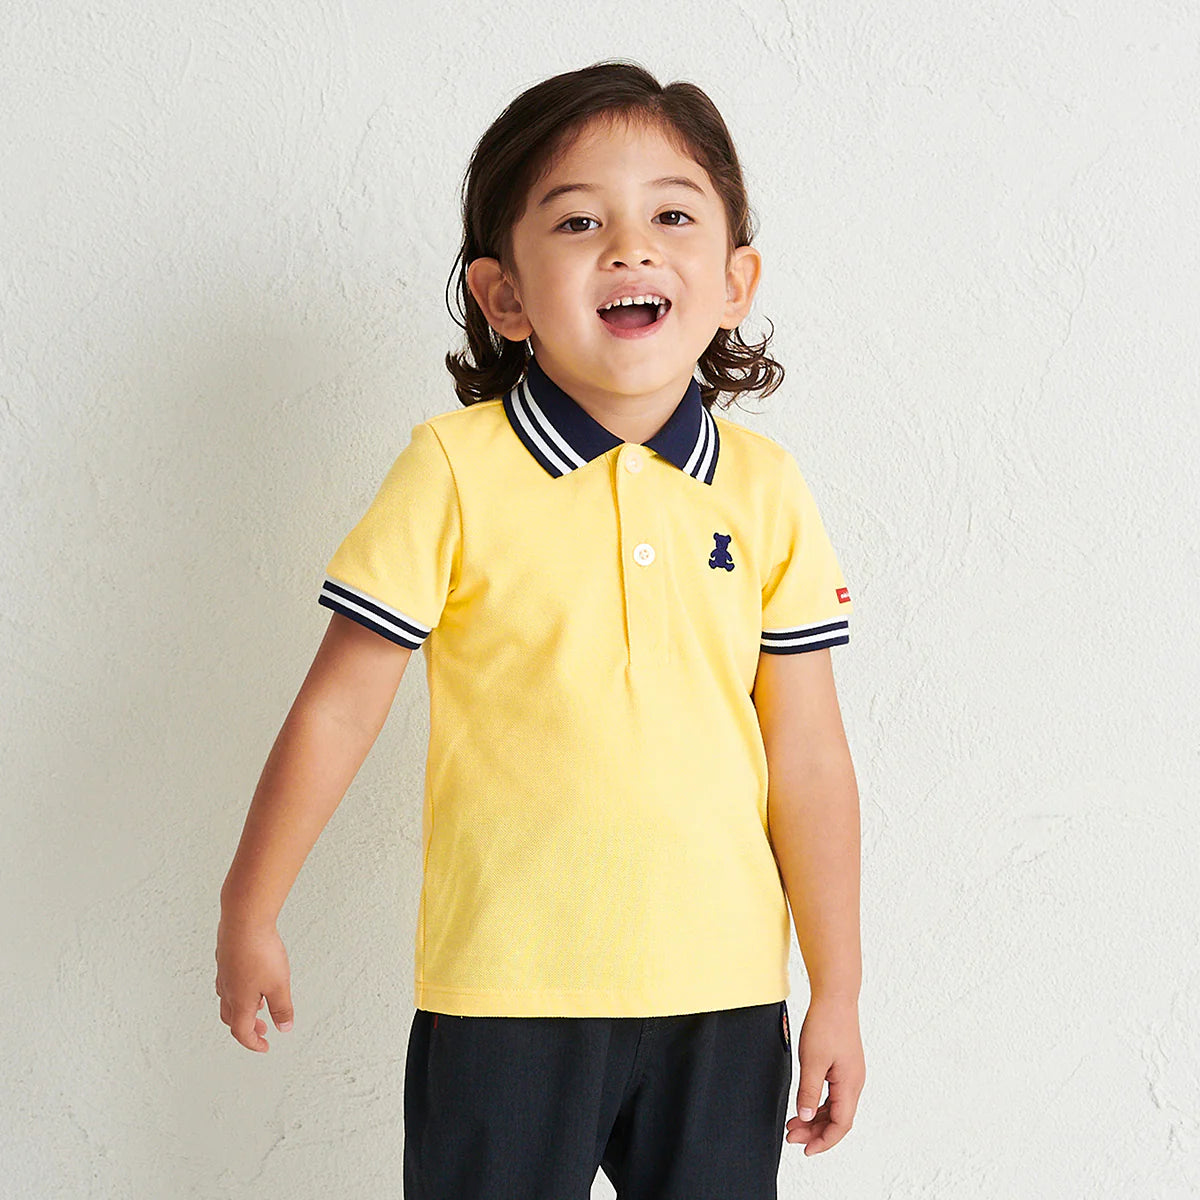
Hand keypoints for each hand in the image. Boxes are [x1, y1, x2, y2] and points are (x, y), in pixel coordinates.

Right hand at [215, 917, 293, 1052]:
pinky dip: (238, 988)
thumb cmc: (259, 952)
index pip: (242, 1032)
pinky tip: (250, 978)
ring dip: (242, 1007)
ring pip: (227, 998)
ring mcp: (224, 972)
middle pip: (232, 1017)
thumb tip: (284, 1027)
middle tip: (262, 1029)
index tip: (265, 1046)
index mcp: (239, 1002)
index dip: (253, 1043)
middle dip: (247, 1027)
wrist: (244, 920)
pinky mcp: (225, 956)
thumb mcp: (279, 985)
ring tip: (258, 1004)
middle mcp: (227, 989)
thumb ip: (282, 1008)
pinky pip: (228, 980)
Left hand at [784, 995, 863, 1154]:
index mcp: (850, 1084)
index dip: (823, 1141)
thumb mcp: (812, 1060)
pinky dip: (818, 1103)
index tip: (806, 1149)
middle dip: (815, 1131)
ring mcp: (850, 1074)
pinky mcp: (843, 1066)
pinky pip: (833, 1094)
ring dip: (815, 1118)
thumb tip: (804, 1117)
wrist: (835, 997)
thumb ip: (808, 1091)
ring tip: (793, 1123)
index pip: (840, 1125)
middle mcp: (854, 1082)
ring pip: (834, 1107)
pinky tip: (804, 1105)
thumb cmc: (826, 1024)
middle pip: (837, 1119)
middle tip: (791, 1136)